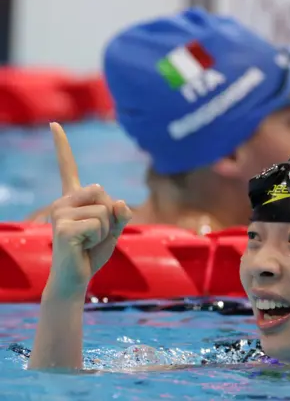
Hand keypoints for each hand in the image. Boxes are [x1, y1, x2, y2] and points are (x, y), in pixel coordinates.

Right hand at [46, 123, 131, 296]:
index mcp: (73, 199)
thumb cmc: (92, 253)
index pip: (68, 168)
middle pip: (104, 192)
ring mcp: (59, 213)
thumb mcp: (114, 230)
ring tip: (88, 242)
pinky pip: (100, 224)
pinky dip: (101, 238)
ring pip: (105, 211)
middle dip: (111, 216)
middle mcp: (62, 202)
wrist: (75, 279)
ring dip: (106, 230)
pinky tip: (83, 246)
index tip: (54, 124)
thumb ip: (121, 214)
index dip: (62, 146)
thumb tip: (121, 202)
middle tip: (94, 235)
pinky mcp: (63, 227)